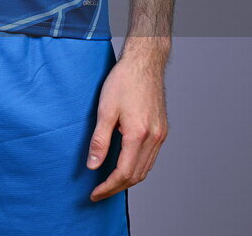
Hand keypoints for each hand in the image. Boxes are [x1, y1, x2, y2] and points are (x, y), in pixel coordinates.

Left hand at [86, 54, 168, 200]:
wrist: (144, 62)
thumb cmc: (123, 81)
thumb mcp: (104, 109)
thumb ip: (99, 140)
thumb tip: (92, 166)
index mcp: (138, 135)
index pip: (123, 173)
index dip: (107, 187)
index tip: (94, 193)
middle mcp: (153, 138)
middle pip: (136, 176)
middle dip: (117, 187)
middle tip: (99, 192)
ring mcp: (160, 135)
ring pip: (145, 169)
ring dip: (128, 180)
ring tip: (109, 183)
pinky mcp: (162, 130)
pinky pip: (151, 158)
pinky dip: (138, 167)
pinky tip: (125, 165)